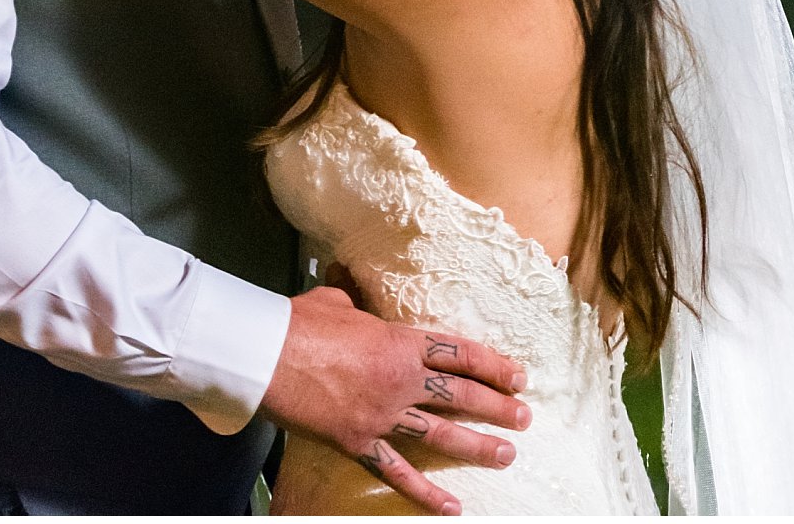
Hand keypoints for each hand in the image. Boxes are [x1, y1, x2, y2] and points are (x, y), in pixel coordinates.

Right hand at [260, 285, 528, 516]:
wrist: (269, 357)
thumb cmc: (301, 323)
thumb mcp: (337, 301)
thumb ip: (356, 303)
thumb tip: (352, 292)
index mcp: (400, 342)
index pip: (459, 352)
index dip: (493, 365)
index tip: (518, 376)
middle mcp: (401, 381)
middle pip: (460, 395)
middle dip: (497, 407)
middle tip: (524, 418)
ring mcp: (383, 415)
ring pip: (441, 435)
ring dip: (477, 446)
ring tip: (506, 455)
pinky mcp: (359, 442)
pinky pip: (398, 472)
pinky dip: (425, 493)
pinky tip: (451, 507)